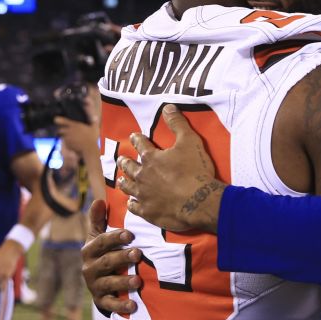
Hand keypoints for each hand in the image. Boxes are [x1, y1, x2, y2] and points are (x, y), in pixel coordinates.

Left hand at [55, 115, 98, 159]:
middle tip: (67, 131)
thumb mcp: (95, 128)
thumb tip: (95, 117)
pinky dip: (67, 142)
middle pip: (60, 130)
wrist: (89, 149)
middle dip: (62, 130)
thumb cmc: (92, 138)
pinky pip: (65, 143)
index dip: (59, 120)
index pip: (63, 121)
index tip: (56, 119)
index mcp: (75, 125)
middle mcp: (69, 131)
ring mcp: (67, 138)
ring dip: (64, 136)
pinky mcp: (67, 144)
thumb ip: (94, 121)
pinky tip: (72, 143)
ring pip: (62, 136)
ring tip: (70, 138)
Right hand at [81, 200, 141, 315]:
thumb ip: (98, 221)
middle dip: (122, 258)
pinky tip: (133, 304)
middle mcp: (89, 268)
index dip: (114, 238)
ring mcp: (95, 285)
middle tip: (138, 254)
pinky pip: (110, 304)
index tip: (130, 234)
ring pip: (109, 283)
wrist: (97, 283)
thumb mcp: (97, 238)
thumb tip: (99, 200)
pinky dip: (121, 305)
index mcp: (89, 250)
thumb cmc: (102, 254)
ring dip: (123, 281)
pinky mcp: (101, 301)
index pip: (101, 242)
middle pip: (106, 262)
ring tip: (138, 280)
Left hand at [118, 105, 224, 232]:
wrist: (200, 202)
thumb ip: (177, 123)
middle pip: (129, 167)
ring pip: (128, 187)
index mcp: (151, 158)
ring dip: (124, 182)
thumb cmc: (195, 170)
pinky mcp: (148, 212)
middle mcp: (143, 176)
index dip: (137, 139)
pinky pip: (134, 208)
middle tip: (120, 159)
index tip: (133, 136)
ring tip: (121, 180)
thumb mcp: (190, 141)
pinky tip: (130, 203)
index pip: (140, 145)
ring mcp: (144, 195)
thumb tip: (167, 107)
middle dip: (125, 162)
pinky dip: (131, 204)